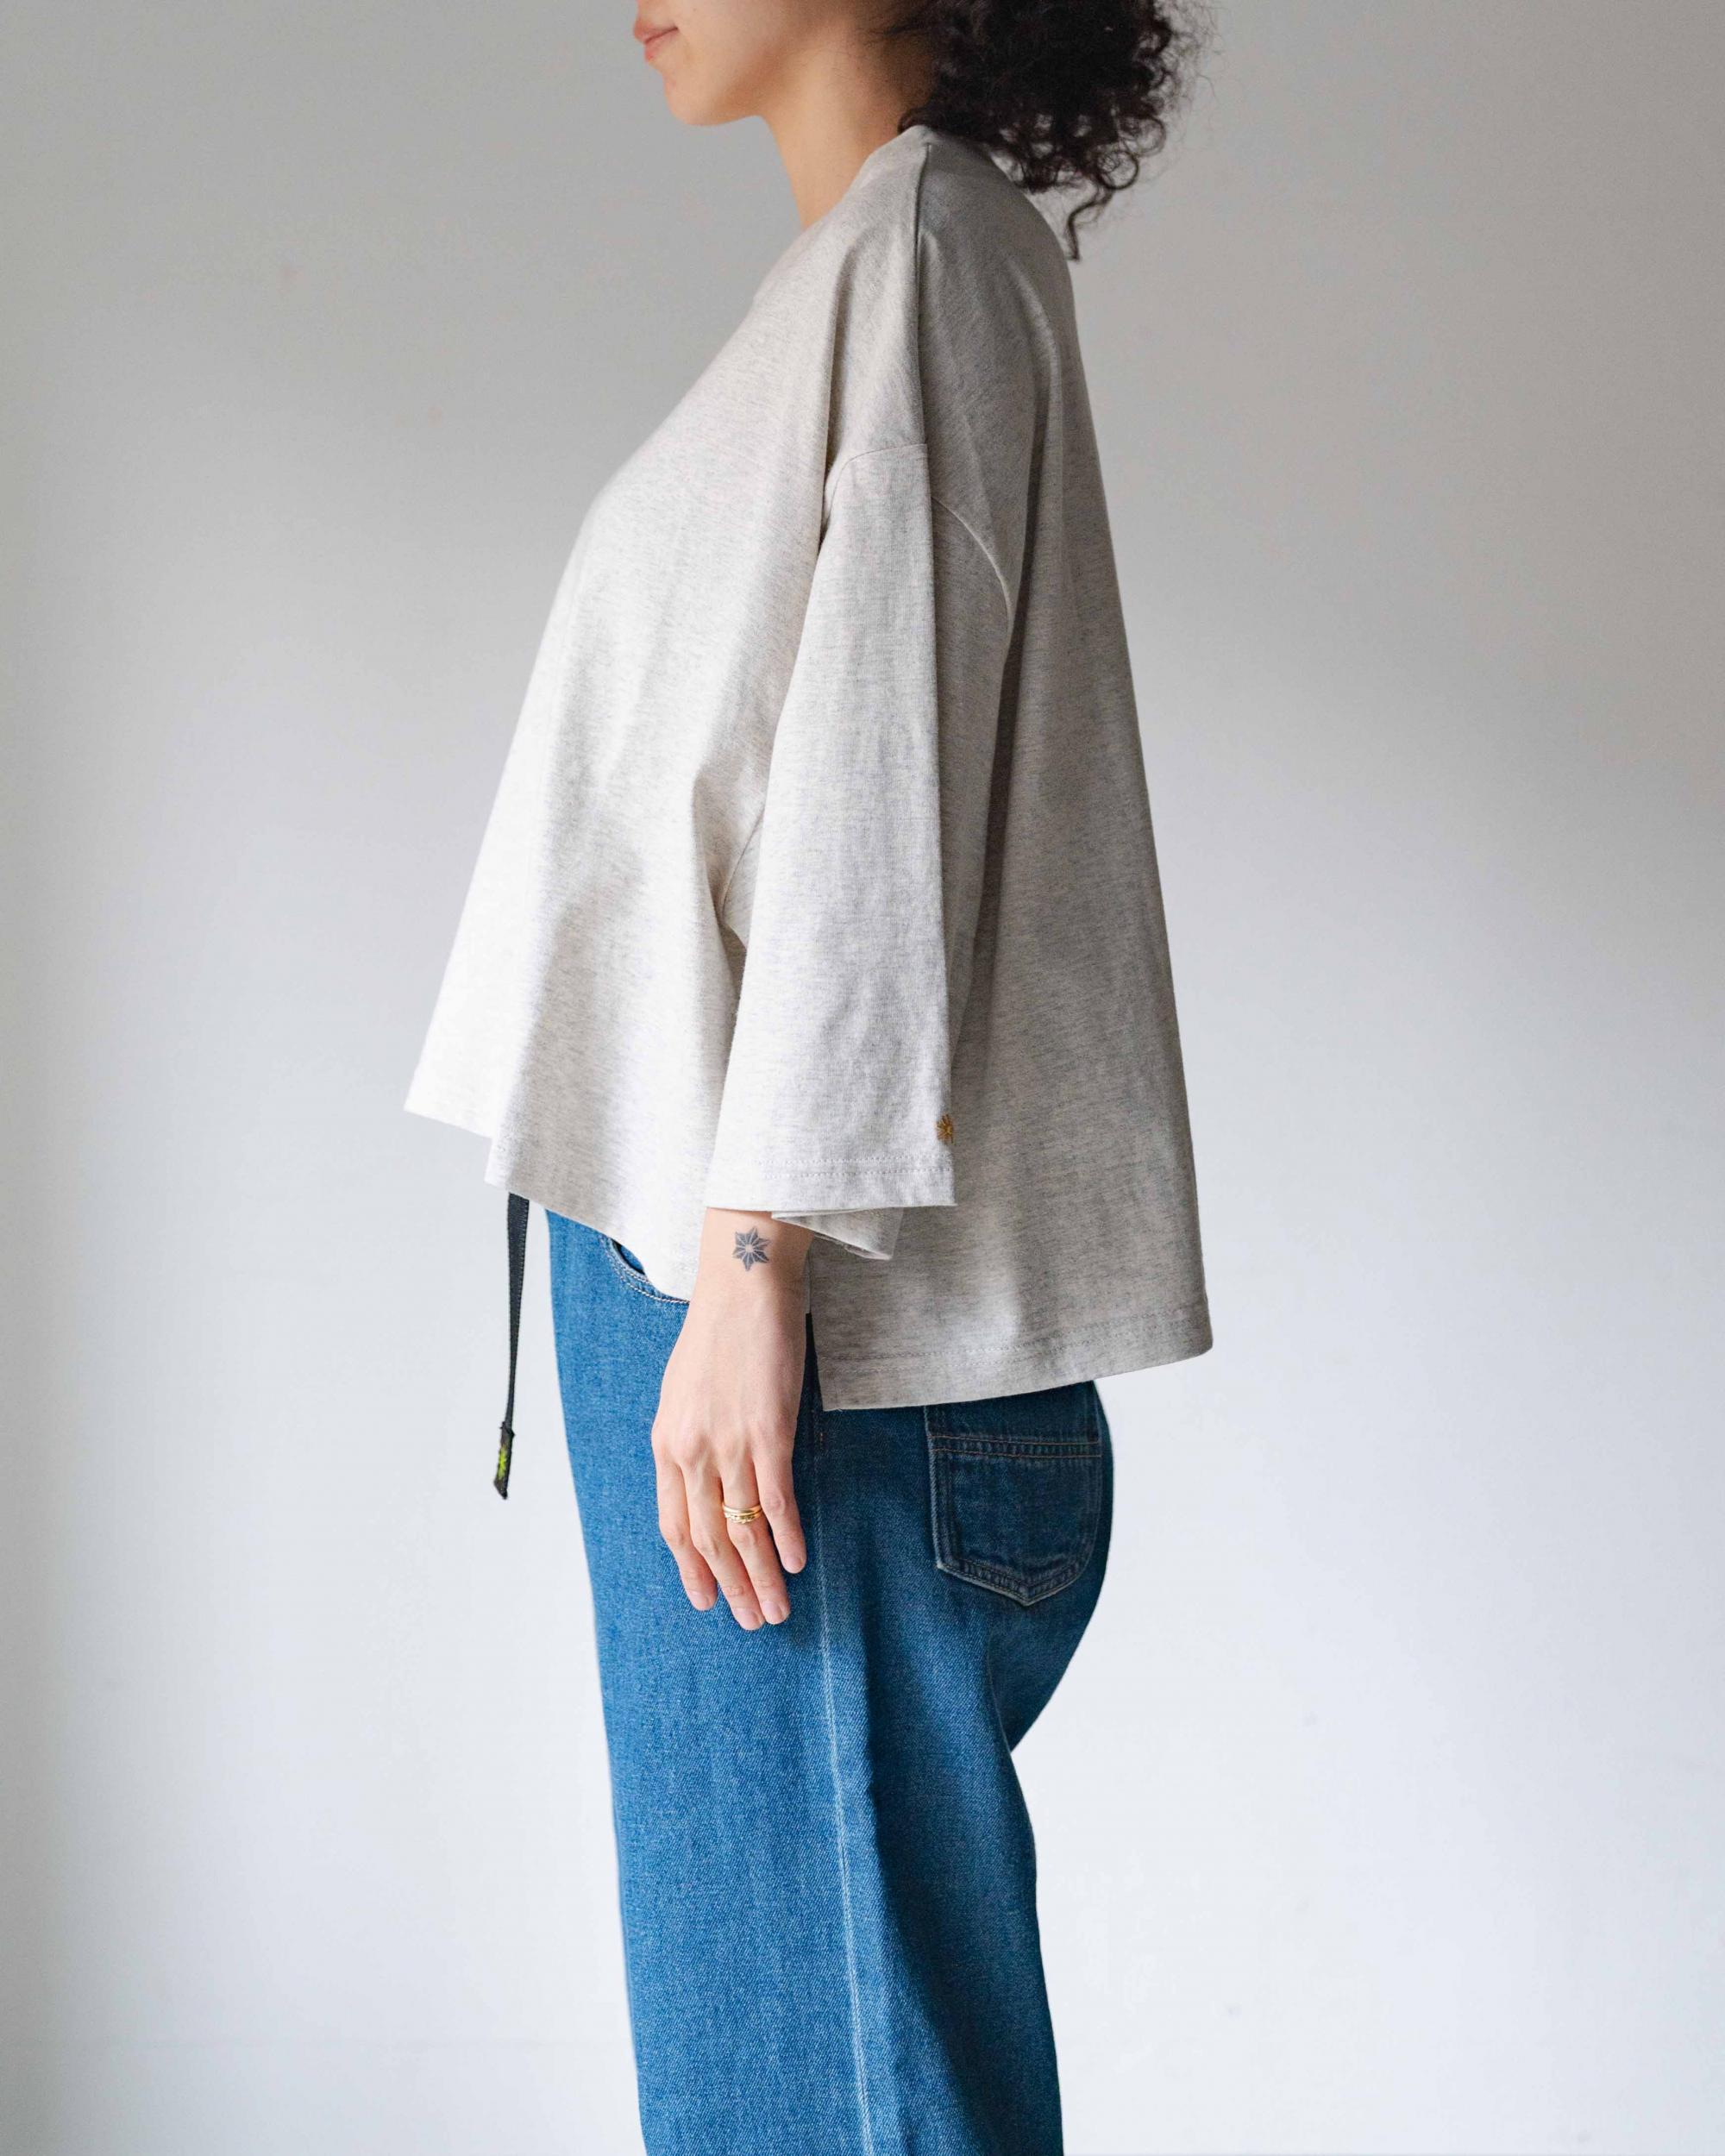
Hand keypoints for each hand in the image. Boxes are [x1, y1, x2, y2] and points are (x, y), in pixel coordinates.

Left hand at [651, 1208, 811, 1627]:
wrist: (742, 1286)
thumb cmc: (718, 1334)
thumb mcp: (685, 1392)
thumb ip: (690, 1439)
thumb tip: (703, 1481)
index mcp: (667, 1444)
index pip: (674, 1524)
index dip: (691, 1570)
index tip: (707, 1601)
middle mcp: (691, 1451)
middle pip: (707, 1538)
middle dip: (730, 1587)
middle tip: (751, 1622)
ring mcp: (729, 1444)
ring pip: (741, 1528)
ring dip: (759, 1577)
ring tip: (776, 1611)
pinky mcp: (767, 1430)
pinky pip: (774, 1499)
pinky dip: (784, 1536)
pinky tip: (794, 1563)